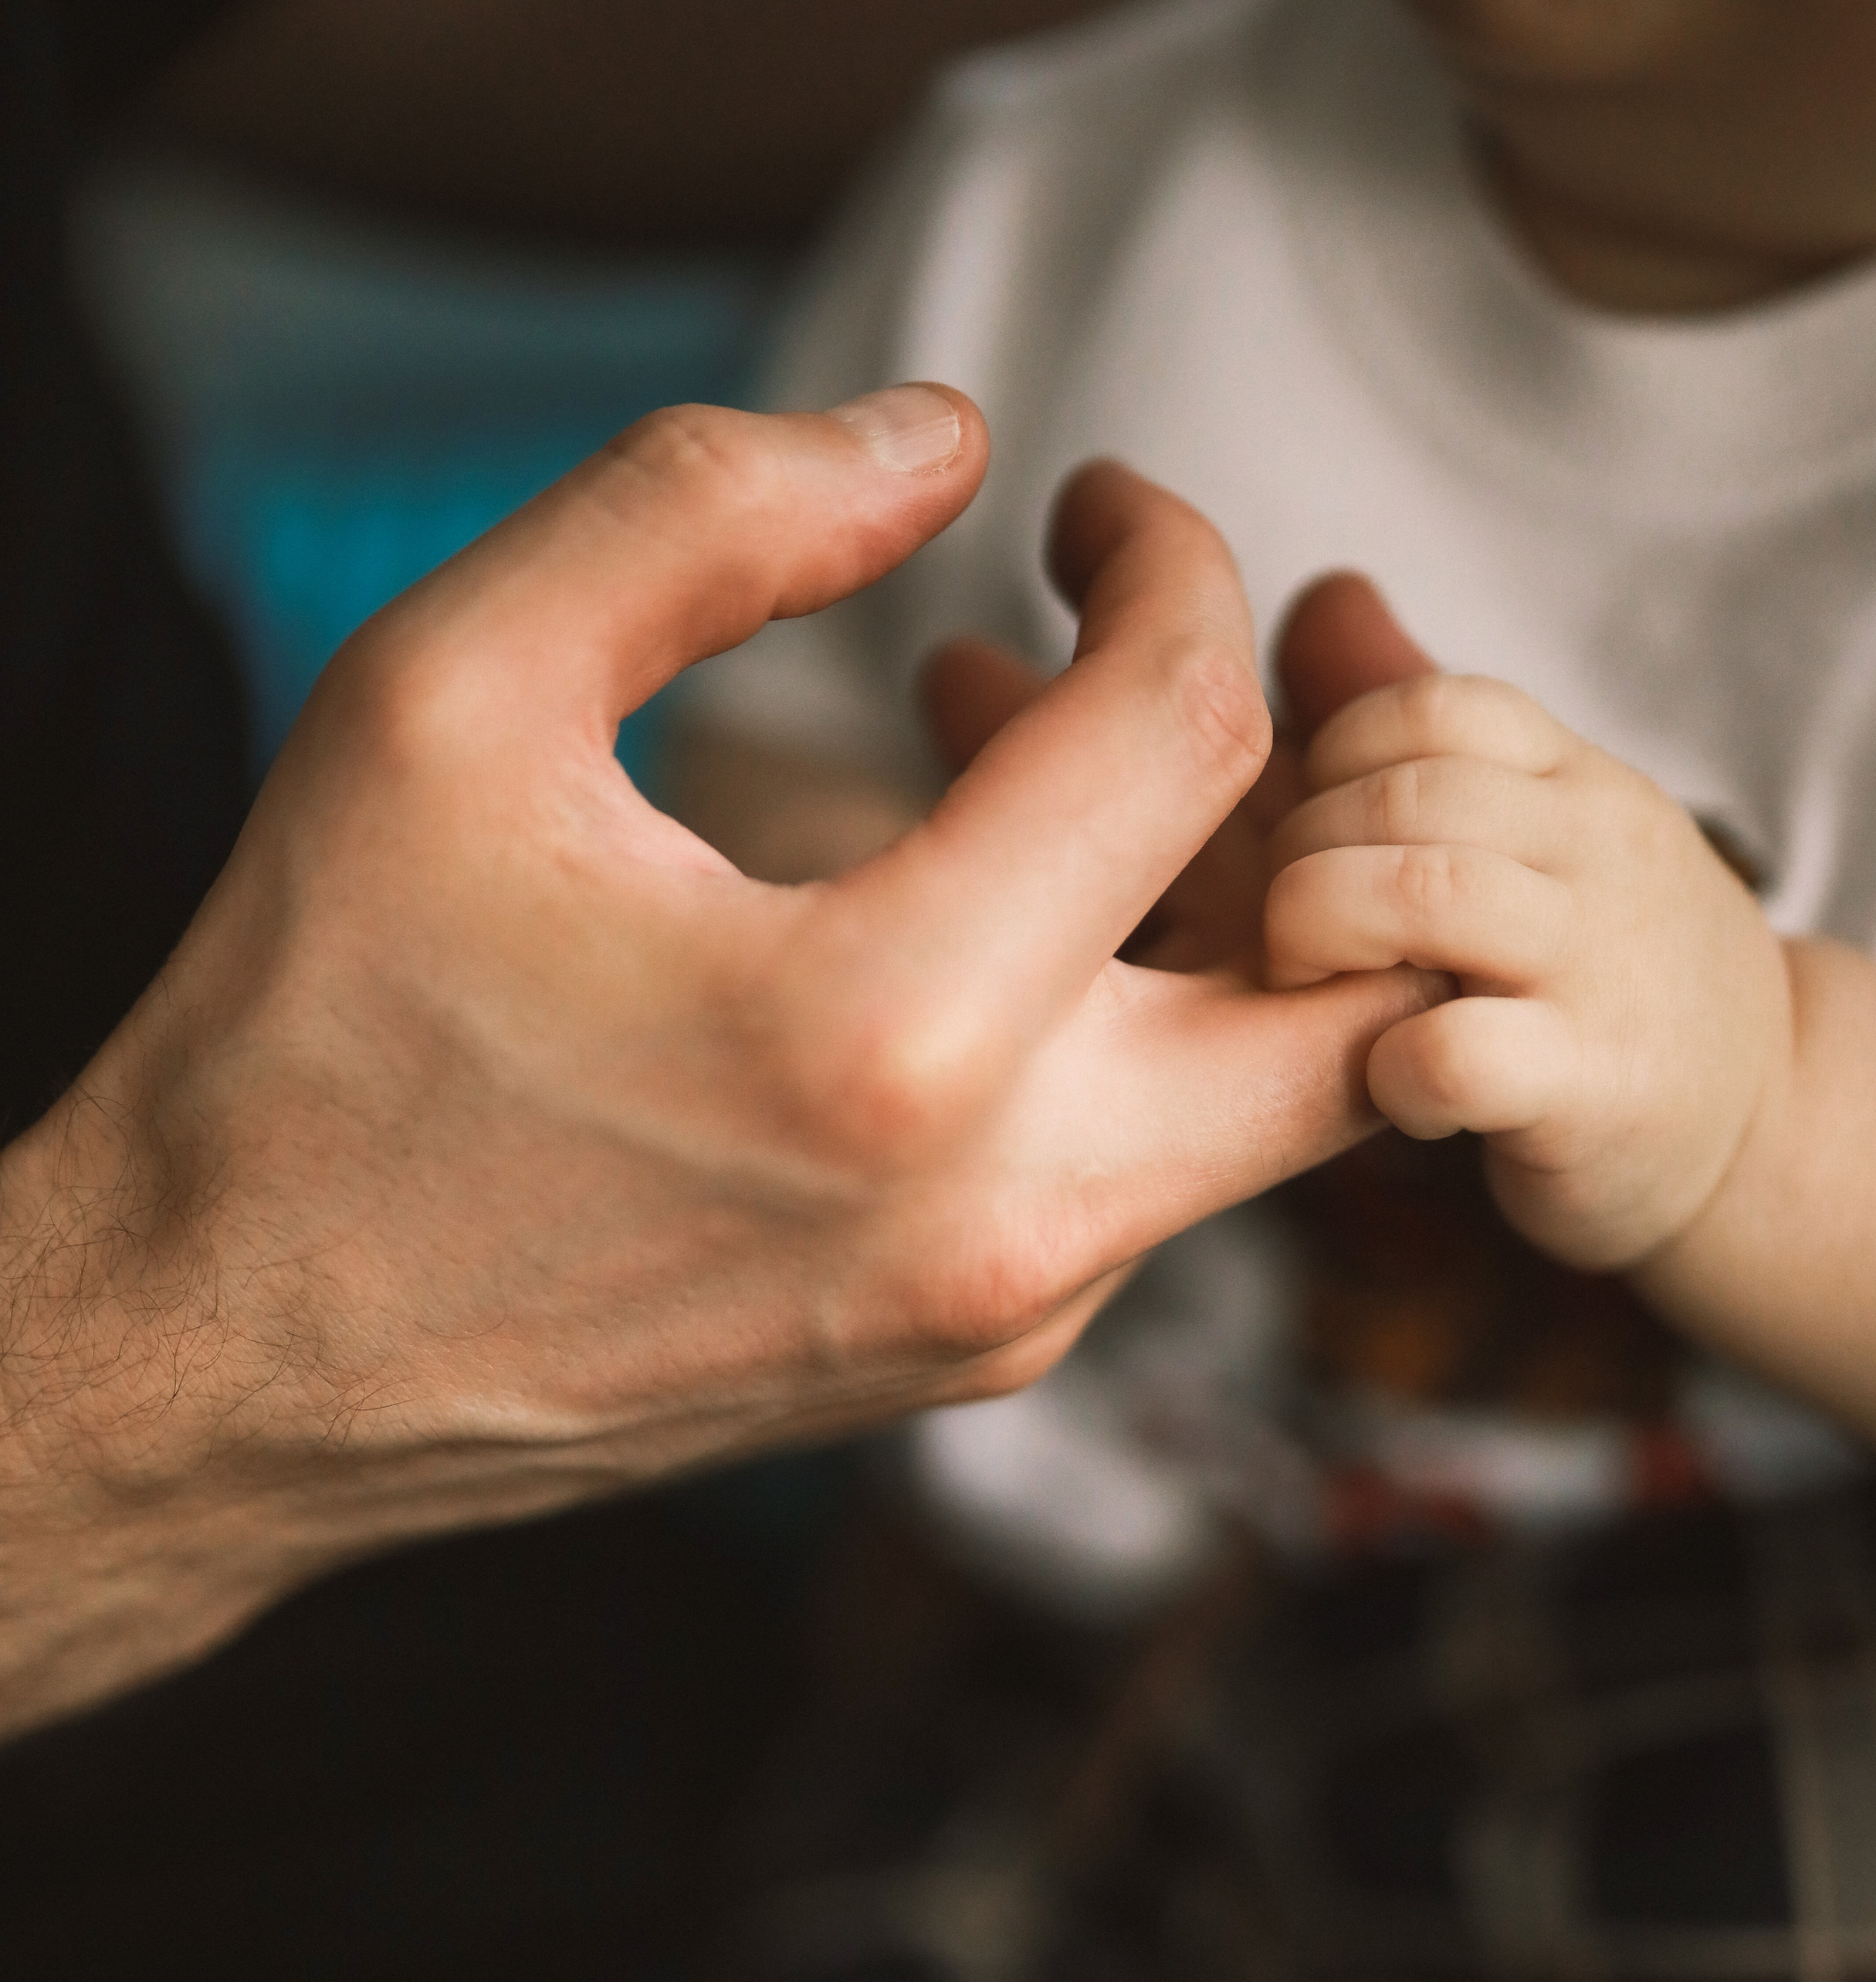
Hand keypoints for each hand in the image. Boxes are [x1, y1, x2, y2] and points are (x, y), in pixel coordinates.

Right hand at [0, 396, 1418, 1734]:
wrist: (243, 1362)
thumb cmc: (319, 1034)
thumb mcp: (448, 700)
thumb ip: (702, 512)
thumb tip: (935, 441)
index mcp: (884, 1041)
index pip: (1182, 743)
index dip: (1172, 572)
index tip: (1094, 511)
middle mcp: (995, 1216)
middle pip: (1348, 991)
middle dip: (1329, 783)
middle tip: (1200, 652)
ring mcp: (999, 1315)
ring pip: (1268, 1100)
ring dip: (1216, 897)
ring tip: (1025, 740)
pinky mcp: (968, 1357)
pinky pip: (1144, 1172)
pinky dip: (1122, 1014)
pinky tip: (968, 905)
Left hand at [1263, 655, 1793, 1271]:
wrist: (1766, 1115)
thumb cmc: (1604, 968)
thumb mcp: (1536, 828)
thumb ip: (1427, 734)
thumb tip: (1322, 595)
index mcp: (1575, 778)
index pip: (1432, 707)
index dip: (1334, 767)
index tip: (1317, 842)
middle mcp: (1597, 849)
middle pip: (1407, 794)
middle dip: (1302, 860)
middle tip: (1288, 935)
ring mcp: (1600, 966)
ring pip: (1423, 893)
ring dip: (1323, 937)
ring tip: (1314, 992)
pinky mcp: (1593, 1088)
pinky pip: (1457, 1051)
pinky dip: (1390, 1071)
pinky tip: (1391, 1088)